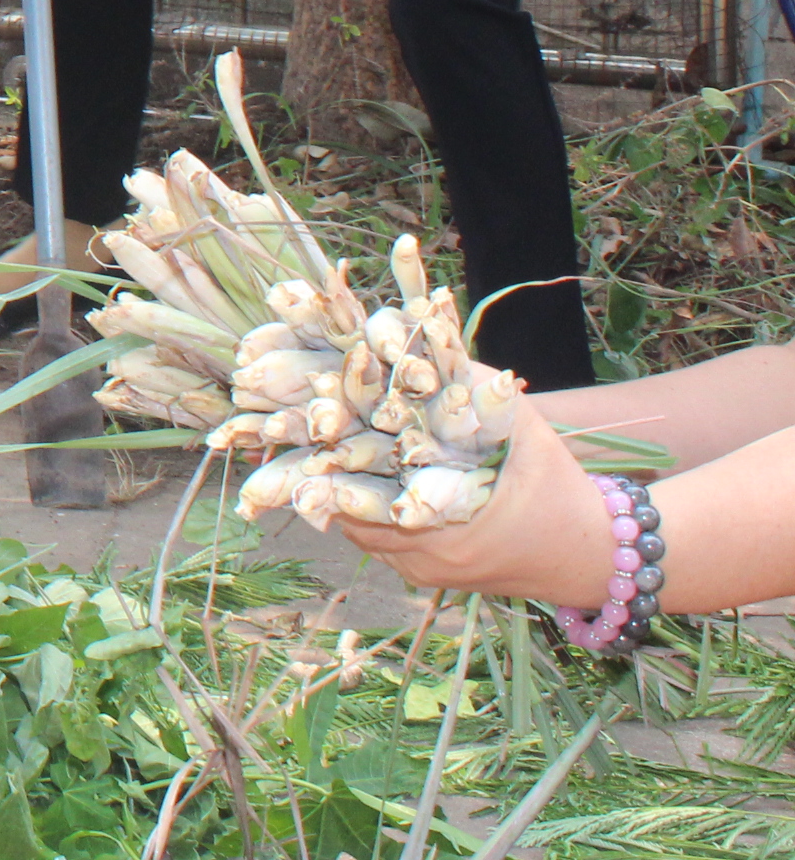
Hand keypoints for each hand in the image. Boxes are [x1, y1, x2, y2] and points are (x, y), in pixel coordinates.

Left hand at [341, 399, 614, 606]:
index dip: (338, 452)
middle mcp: (425, 560)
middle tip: (324, 424)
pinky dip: (368, 508)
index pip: (360, 496)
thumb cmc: (559, 487)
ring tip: (337, 442)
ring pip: (356, 529)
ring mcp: (422, 573)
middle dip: (333, 468)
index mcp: (446, 530)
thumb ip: (472, 386)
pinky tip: (369, 471)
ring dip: (346, 488)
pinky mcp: (425, 576)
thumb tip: (421, 339)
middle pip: (347, 514)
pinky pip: (377, 541)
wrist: (592, 555)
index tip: (324, 417)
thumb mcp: (520, 427)